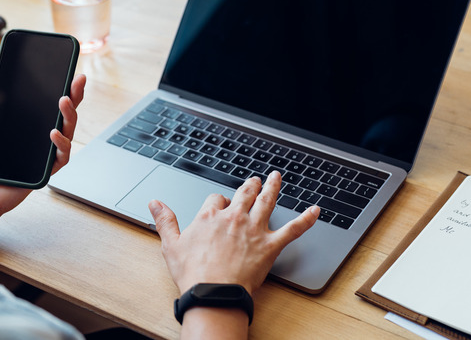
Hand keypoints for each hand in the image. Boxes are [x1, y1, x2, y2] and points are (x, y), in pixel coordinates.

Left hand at [0, 74, 85, 225]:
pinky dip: (60, 144)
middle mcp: (35, 139)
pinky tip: (53, 133)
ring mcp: (41, 156)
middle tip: (76, 81)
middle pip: (62, 115)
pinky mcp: (42, 173)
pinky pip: (60, 158)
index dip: (59, 89)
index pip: (44, 104)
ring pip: (66, 133)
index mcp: (21, 126)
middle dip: (74, 96)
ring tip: (63, 101)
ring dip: (69, 116)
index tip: (66, 72)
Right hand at [149, 171, 318, 295]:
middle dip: (250, 186)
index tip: (221, 205)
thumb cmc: (193, 273)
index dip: (219, 201)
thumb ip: (165, 221)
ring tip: (277, 177)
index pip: (216, 198)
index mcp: (210, 216)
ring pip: (267, 202)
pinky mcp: (270, 246)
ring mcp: (254, 230)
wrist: (213, 293)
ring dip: (273, 188)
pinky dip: (306, 219)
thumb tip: (155, 203)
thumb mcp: (171, 244)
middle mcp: (234, 218)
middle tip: (254, 180)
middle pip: (244, 194)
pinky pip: (293, 229)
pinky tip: (316, 210)